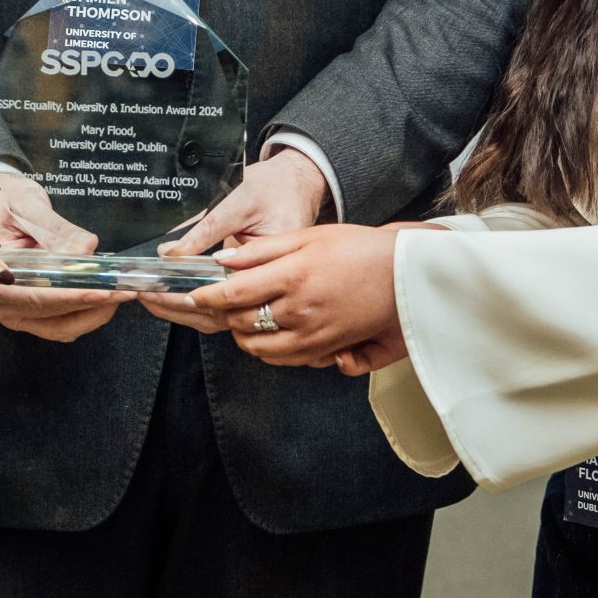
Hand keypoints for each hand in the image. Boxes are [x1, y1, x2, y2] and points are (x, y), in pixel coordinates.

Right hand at [0, 173, 128, 342]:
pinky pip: (61, 324)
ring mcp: (13, 310)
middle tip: (124, 290)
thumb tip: (87, 248)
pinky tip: (105, 297)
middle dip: (91, 304)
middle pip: (51, 314)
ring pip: (60, 326)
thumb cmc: (1, 201)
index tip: (102, 292)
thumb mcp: (27, 206)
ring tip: (121, 292)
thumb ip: (56, 230)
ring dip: (93, 313)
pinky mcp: (29, 312)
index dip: (71, 296)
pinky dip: (86, 315)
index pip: (35, 295)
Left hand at [140, 149, 331, 332]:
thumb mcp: (240, 201)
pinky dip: (206, 312)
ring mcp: (271, 295)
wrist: (300, 182)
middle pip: (227, 316)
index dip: (194, 297)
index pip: (233, 293)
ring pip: (229, 321)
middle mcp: (279, 288)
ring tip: (156, 301)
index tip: (163, 291)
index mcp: (281, 266)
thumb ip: (207, 228)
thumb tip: (170, 251)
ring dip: (191, 315)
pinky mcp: (262, 292)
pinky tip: (180, 304)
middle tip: (148, 298)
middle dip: (182, 310)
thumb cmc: (276, 188)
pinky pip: (234, 314)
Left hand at [187, 223, 428, 367]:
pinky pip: (282, 360)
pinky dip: (266, 349)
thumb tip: (224, 261)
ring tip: (242, 316)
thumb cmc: (359, 249)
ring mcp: (312, 335)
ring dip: (242, 334)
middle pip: (241, 323)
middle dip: (222, 314)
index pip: (233, 294)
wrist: (405, 276)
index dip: (206, 297)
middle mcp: (299, 311)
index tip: (192, 295)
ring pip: (257, 348)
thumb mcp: (309, 237)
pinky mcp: (325, 350)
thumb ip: (263, 251)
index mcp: (292, 277)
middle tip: (216, 302)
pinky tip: (269, 331)